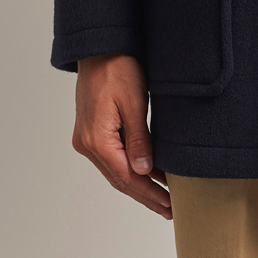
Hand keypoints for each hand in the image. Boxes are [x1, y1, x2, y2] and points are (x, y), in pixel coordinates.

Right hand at [72, 53, 171, 218]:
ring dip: (139, 184)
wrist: (100, 48)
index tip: (169, 205)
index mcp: (96, 140)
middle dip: (146, 195)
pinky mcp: (92, 131)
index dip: (149, 194)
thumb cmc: (117, 68)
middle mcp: (87, 144)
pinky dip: (130, 168)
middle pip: (119, 179)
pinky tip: (146, 173)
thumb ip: (138, 139)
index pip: (126, 178)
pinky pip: (113, 158)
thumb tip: (143, 171)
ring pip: (115, 171)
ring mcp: (87, 138)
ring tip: (162, 197)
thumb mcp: (134, 102)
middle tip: (169, 209)